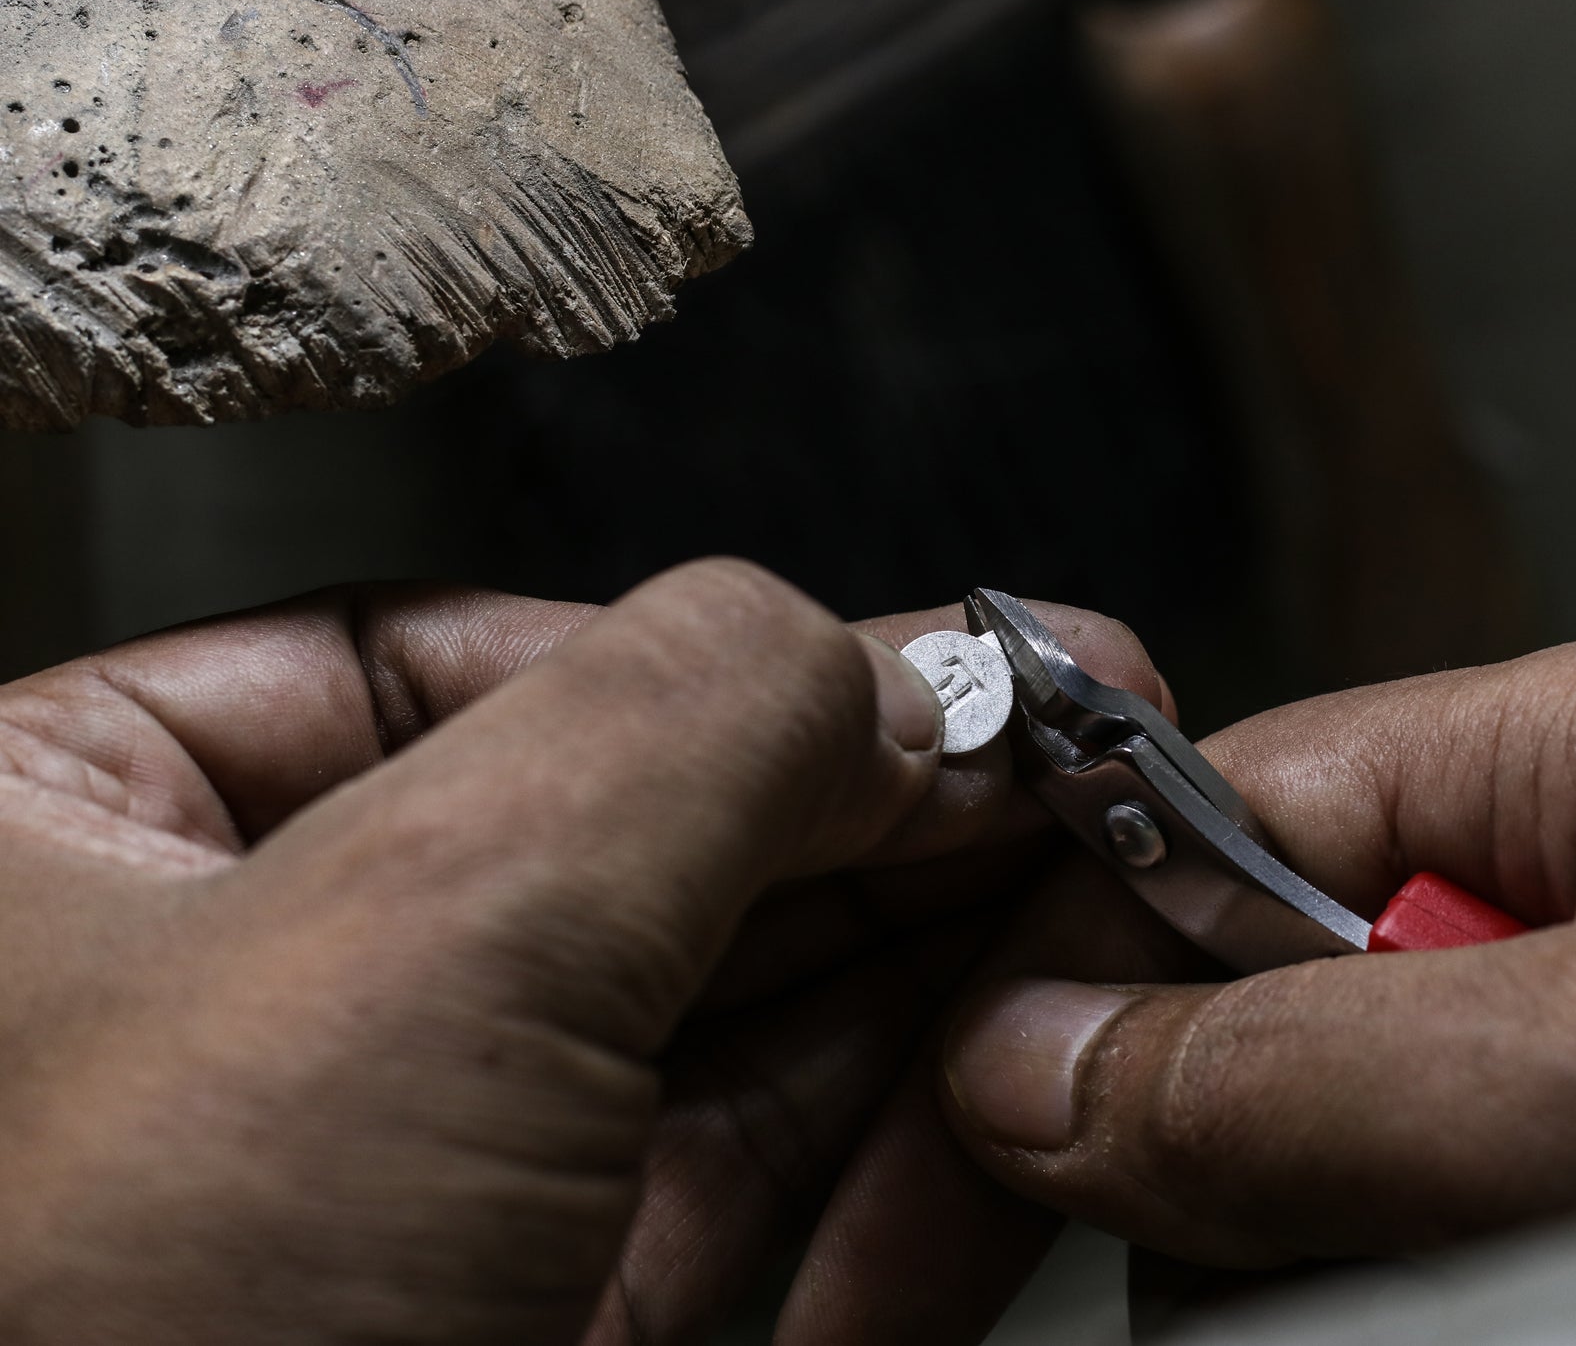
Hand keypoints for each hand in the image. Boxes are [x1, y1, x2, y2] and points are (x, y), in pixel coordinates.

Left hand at [0, 560, 1153, 1343]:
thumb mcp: (427, 937)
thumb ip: (688, 727)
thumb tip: (892, 673)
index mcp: (73, 834)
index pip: (452, 667)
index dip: (719, 674)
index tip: (939, 685)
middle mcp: (234, 1008)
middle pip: (625, 845)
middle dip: (876, 823)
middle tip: (1080, 777)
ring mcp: (389, 1198)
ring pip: (710, 1031)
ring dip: (925, 977)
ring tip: (1104, 900)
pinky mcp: (523, 1345)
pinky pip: (740, 1210)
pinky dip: (896, 1163)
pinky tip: (1016, 1098)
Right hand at [793, 605, 1575, 1340]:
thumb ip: (1305, 1066)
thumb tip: (1025, 1066)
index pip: (1247, 796)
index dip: (1100, 933)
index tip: (987, 1088)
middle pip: (1281, 991)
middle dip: (1246, 1146)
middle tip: (1334, 1271)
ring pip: (1345, 1147)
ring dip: (1334, 1259)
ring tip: (1480, 1300)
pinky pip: (1436, 1234)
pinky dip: (1416, 1294)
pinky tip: (1492, 1308)